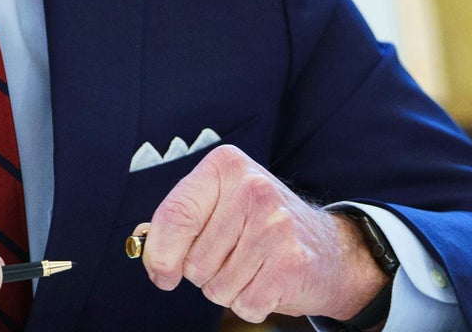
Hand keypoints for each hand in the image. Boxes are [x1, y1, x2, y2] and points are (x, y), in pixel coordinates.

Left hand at [137, 145, 388, 323]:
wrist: (330, 248)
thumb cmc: (263, 226)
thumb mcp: (222, 204)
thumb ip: (180, 218)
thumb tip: (141, 241)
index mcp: (227, 167)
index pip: (174, 216)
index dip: (160, 255)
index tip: (162, 274)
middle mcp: (252, 189)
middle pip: (193, 261)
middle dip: (204, 272)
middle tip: (235, 255)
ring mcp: (274, 225)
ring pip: (216, 287)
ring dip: (228, 289)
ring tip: (253, 266)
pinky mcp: (291, 262)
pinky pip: (244, 303)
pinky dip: (251, 303)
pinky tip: (268, 281)